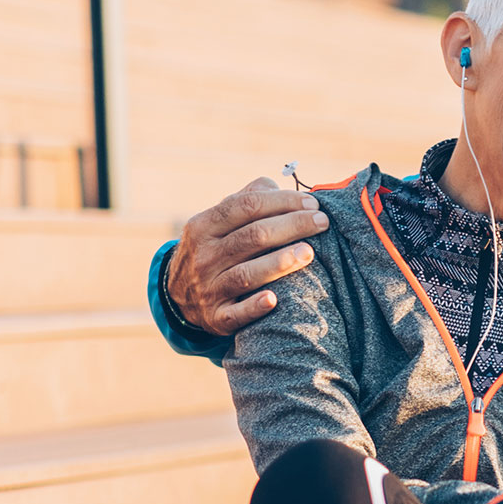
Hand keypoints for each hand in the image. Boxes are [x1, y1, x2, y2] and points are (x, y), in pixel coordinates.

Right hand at [167, 177, 328, 335]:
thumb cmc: (215, 248)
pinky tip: (275, 299)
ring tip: (310, 252)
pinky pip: (236, 314)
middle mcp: (203, 256)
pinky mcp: (216, 317)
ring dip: (280, 262)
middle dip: (292, 226)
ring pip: (247, 274)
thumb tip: (279, 186)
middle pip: (253, 236)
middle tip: (322, 222)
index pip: (247, 206)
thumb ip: (247, 199)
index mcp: (203, 226)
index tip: (313, 204)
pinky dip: (254, 306)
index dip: (283, 202)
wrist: (180, 296)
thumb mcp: (218, 221)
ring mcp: (208, 288)